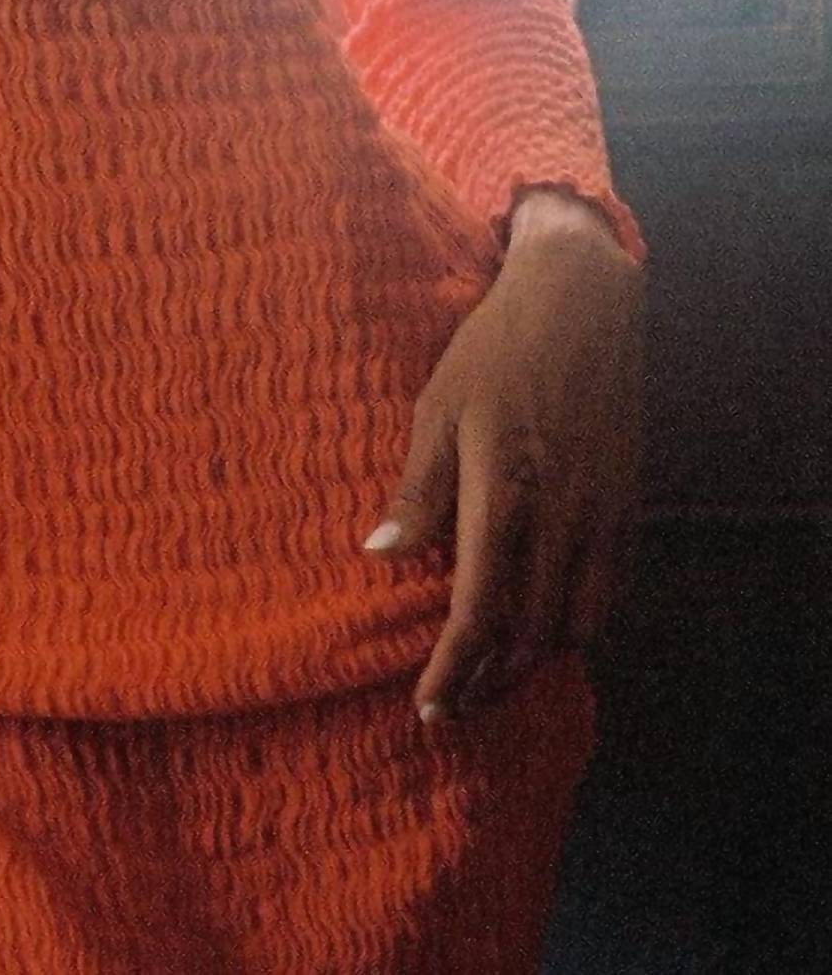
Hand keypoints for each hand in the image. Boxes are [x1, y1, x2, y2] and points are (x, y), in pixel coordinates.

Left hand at [361, 190, 644, 723]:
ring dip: (534, 662)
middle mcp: (561, 515)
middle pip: (530, 635)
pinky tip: (545, 628)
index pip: (477, 611)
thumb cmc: (494, 349)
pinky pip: (610, 590)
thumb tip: (381, 553)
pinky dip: (577, 624)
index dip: (451, 669)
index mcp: (503, 492)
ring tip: (491, 677)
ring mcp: (603, 513)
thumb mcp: (437, 407)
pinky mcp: (627, 504)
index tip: (425, 705)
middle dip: (488, 682)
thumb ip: (418, 487)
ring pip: (578, 624)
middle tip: (451, 705)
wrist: (581, 303)